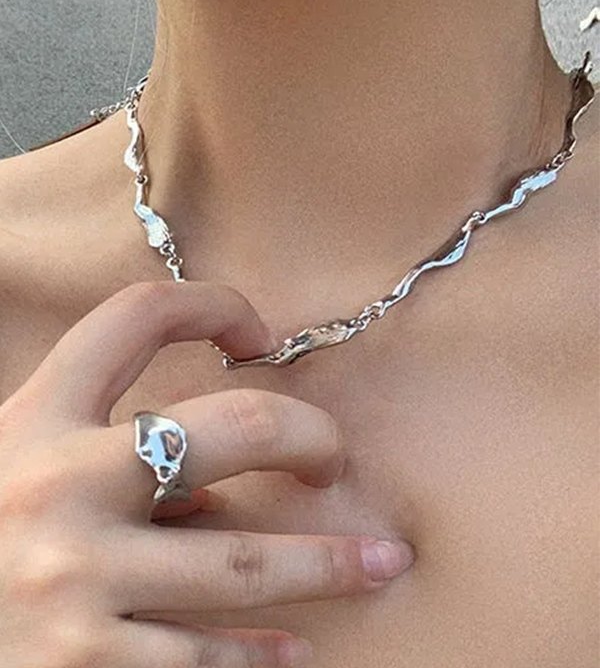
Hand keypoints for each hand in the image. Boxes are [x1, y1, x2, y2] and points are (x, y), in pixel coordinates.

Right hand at [0, 281, 413, 666]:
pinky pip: (203, 659)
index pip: (136, 318)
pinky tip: (291, 651)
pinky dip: (259, 655)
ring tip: (381, 561)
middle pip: (235, 427)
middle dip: (309, 434)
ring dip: (328, 563)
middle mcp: (57, 489)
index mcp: (34, 420)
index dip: (212, 304)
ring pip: (245, 561)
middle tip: (335, 457)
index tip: (258, 330)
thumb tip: (220, 487)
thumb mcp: (16, 471)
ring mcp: (74, 583)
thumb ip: (105, 459)